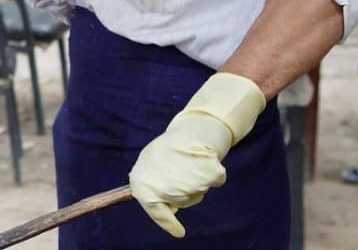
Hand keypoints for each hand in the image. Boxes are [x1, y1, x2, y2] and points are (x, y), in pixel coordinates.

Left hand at [129, 72, 266, 237]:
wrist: (196, 125)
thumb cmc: (173, 149)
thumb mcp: (154, 166)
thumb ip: (153, 186)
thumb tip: (163, 209)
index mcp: (142, 177)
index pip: (151, 206)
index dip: (165, 220)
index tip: (179, 233)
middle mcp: (159, 178)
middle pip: (179, 201)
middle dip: (185, 194)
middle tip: (186, 173)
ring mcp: (181, 176)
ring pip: (196, 193)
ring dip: (198, 183)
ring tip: (192, 163)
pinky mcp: (205, 170)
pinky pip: (214, 181)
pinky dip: (214, 174)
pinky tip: (207, 160)